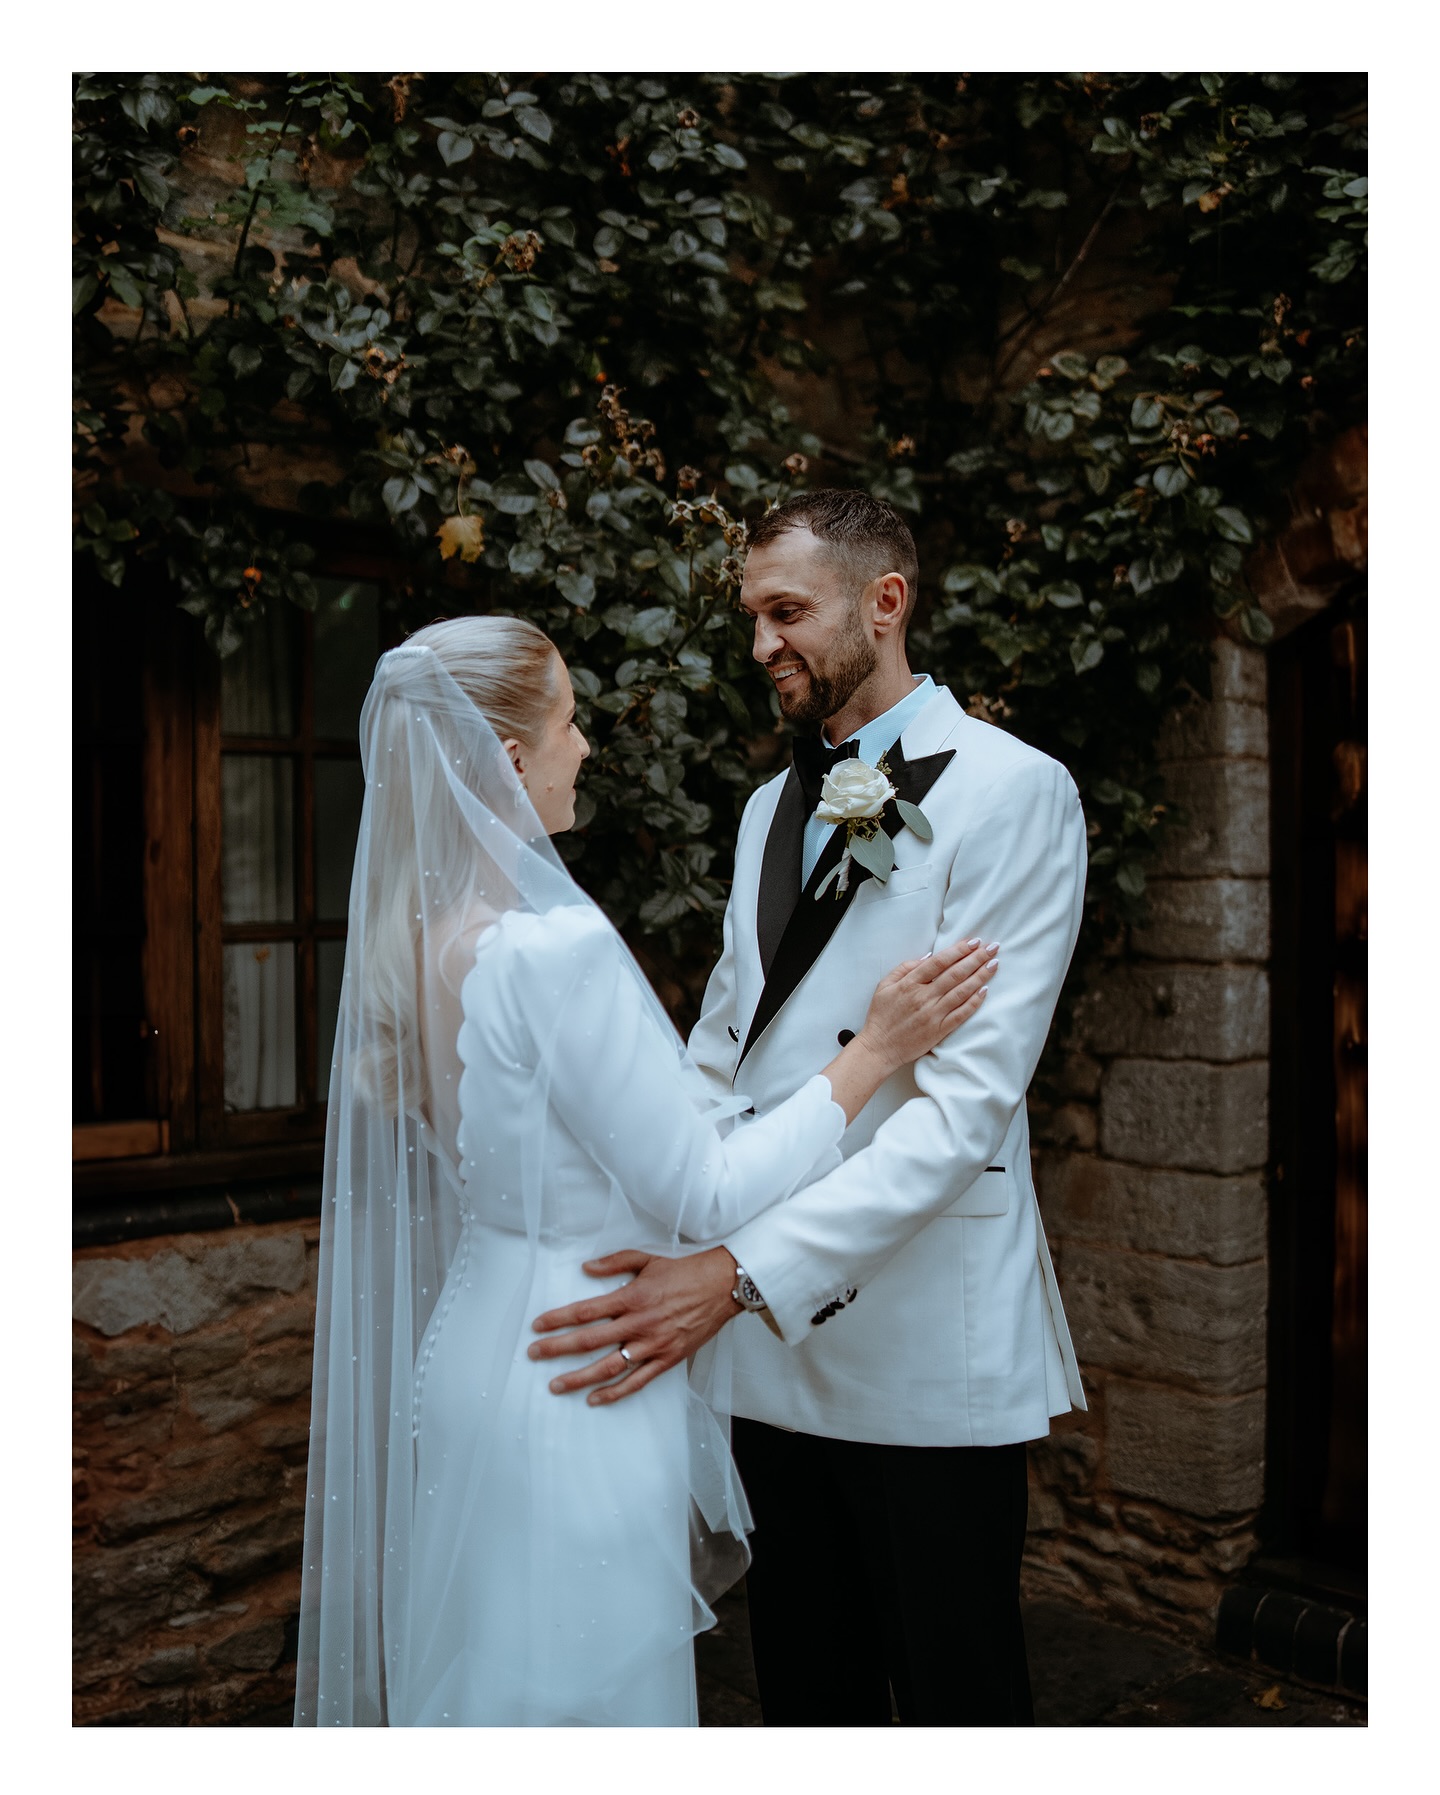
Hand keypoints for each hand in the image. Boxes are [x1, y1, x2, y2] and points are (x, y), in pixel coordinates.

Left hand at [528, 1245, 738, 1404]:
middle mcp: (639, 1324)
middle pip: (590, 1341)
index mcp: (632, 1297)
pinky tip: (594, 1399)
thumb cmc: (685, 1271)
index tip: (537, 1325)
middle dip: (557, 1349)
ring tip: (555, 1385)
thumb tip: (586, 1268)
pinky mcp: (667, 1360)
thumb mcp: (648, 1259)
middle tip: (534, 1355)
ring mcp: (653, 1345)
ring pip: (609, 1367)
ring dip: (579, 1378)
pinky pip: (637, 1382)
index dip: (558, 1319)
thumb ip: (615, 1263)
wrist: (722, 1286)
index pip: (586, 1311)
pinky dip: (614, 1393)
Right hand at [858, 936, 997, 1074]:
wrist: (879, 1048)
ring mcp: (933, 1014)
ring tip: (993, 964)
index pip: (939, 962)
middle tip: (992, 948)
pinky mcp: (939, 1030)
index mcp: (910, 984)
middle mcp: (924, 997)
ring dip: (980, 976)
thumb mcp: (884, 986)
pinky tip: (985, 991)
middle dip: (976, 959)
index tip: (973, 942)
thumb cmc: (881, 1016)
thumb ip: (904, 969)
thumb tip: (928, 958)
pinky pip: (961, 1014)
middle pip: (955, 974)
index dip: (958, 950)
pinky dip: (974, 1002)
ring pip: (962, 991)